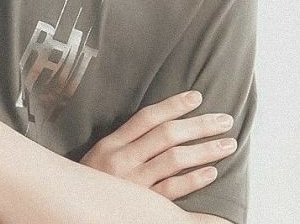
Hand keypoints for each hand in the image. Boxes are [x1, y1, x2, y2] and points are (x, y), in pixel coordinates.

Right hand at [80, 90, 235, 200]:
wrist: (76, 208)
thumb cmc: (93, 181)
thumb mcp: (102, 154)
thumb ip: (127, 140)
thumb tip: (162, 122)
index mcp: (112, 144)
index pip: (148, 117)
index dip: (174, 105)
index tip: (198, 96)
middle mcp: (123, 160)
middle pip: (167, 135)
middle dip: (199, 125)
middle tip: (225, 119)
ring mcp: (133, 184)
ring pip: (174, 160)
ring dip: (205, 151)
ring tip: (227, 144)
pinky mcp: (141, 206)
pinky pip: (172, 191)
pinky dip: (193, 180)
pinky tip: (211, 173)